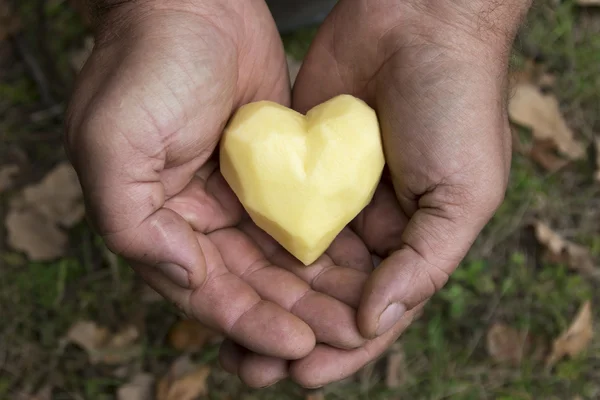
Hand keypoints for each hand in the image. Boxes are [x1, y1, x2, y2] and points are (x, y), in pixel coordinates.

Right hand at [65, 0, 368, 365]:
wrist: (195, 2)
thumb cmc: (148, 64)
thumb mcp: (112, 142)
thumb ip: (131, 220)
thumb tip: (181, 277)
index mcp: (157, 223)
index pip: (206, 291)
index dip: (250, 323)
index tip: (298, 344)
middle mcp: (198, 219)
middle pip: (251, 285)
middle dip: (294, 316)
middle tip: (340, 340)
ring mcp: (239, 197)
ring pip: (281, 262)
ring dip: (316, 292)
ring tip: (357, 317)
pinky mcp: (274, 174)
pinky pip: (302, 222)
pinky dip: (327, 248)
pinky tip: (359, 268)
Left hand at [221, 0, 531, 386]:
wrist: (417, 21)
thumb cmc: (456, 105)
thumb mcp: (463, 192)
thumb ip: (424, 262)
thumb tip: (374, 322)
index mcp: (414, 241)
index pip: (377, 311)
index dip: (345, 347)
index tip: (307, 374)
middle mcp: (369, 228)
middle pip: (328, 297)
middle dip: (295, 334)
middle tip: (254, 370)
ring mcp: (330, 197)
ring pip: (294, 265)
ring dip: (267, 303)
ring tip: (231, 341)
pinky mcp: (297, 165)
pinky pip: (273, 215)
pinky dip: (253, 249)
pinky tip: (225, 276)